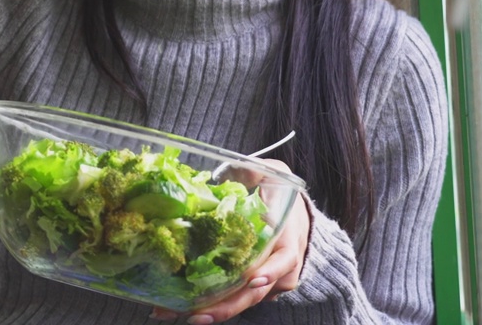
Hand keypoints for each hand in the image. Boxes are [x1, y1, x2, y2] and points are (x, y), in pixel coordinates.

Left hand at [150, 158, 310, 323]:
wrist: (298, 214)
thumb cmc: (280, 192)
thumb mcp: (271, 174)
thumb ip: (251, 172)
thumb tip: (222, 173)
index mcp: (287, 238)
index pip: (282, 259)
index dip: (269, 271)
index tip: (252, 279)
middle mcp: (281, 266)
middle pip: (256, 292)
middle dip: (227, 306)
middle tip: (197, 314)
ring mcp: (271, 281)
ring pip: (245, 301)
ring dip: (215, 312)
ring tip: (184, 316)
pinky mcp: (258, 287)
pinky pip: (238, 300)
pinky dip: (214, 307)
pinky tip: (183, 310)